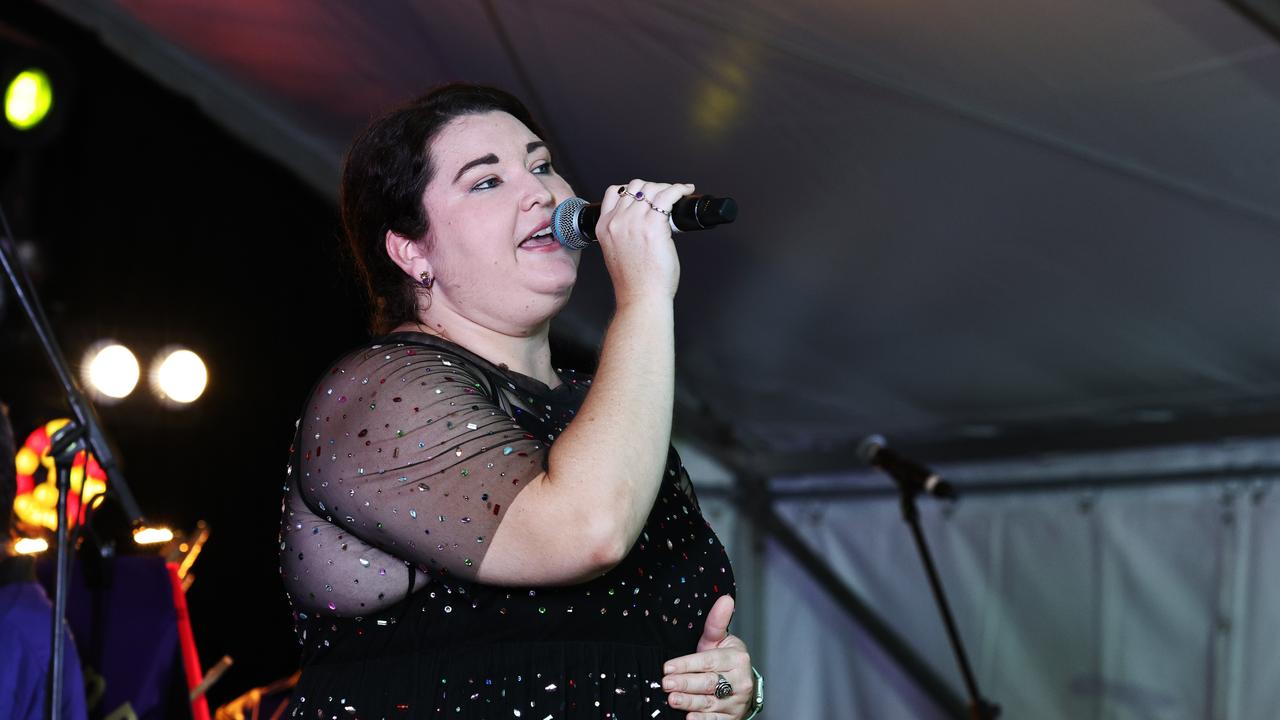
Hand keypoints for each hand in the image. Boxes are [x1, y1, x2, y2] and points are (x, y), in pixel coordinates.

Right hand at [595, 179, 694, 302]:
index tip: (645, 194)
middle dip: (652, 187)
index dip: (632, 189)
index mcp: (604, 227)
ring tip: (677, 193)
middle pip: (635, 187)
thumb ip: (622, 235)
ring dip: (667, 187)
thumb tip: (640, 224)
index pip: (614, 192)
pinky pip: (667, 195)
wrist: (641, 298)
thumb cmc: (634, 283)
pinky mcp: (653, 225)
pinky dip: (678, 189)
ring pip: (652, 188)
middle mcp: (617, 221)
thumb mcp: (616, 253)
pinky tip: (684, 190)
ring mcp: (634, 221)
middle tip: (665, 197)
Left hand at [662, 595, 753, 719]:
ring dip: (690, 702)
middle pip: (709, 682)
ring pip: (710, 702)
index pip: (709, 661)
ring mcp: (737, 701)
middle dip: (686, 683)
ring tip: (673, 700)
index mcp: (737, 658)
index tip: (668, 667)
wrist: (741, 687)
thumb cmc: (723, 660)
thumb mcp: (718, 640)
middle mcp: (740, 680)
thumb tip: (725, 598)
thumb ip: (716, 622)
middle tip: (667, 683)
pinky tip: (690, 718)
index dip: (688, 664)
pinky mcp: (733, 718)